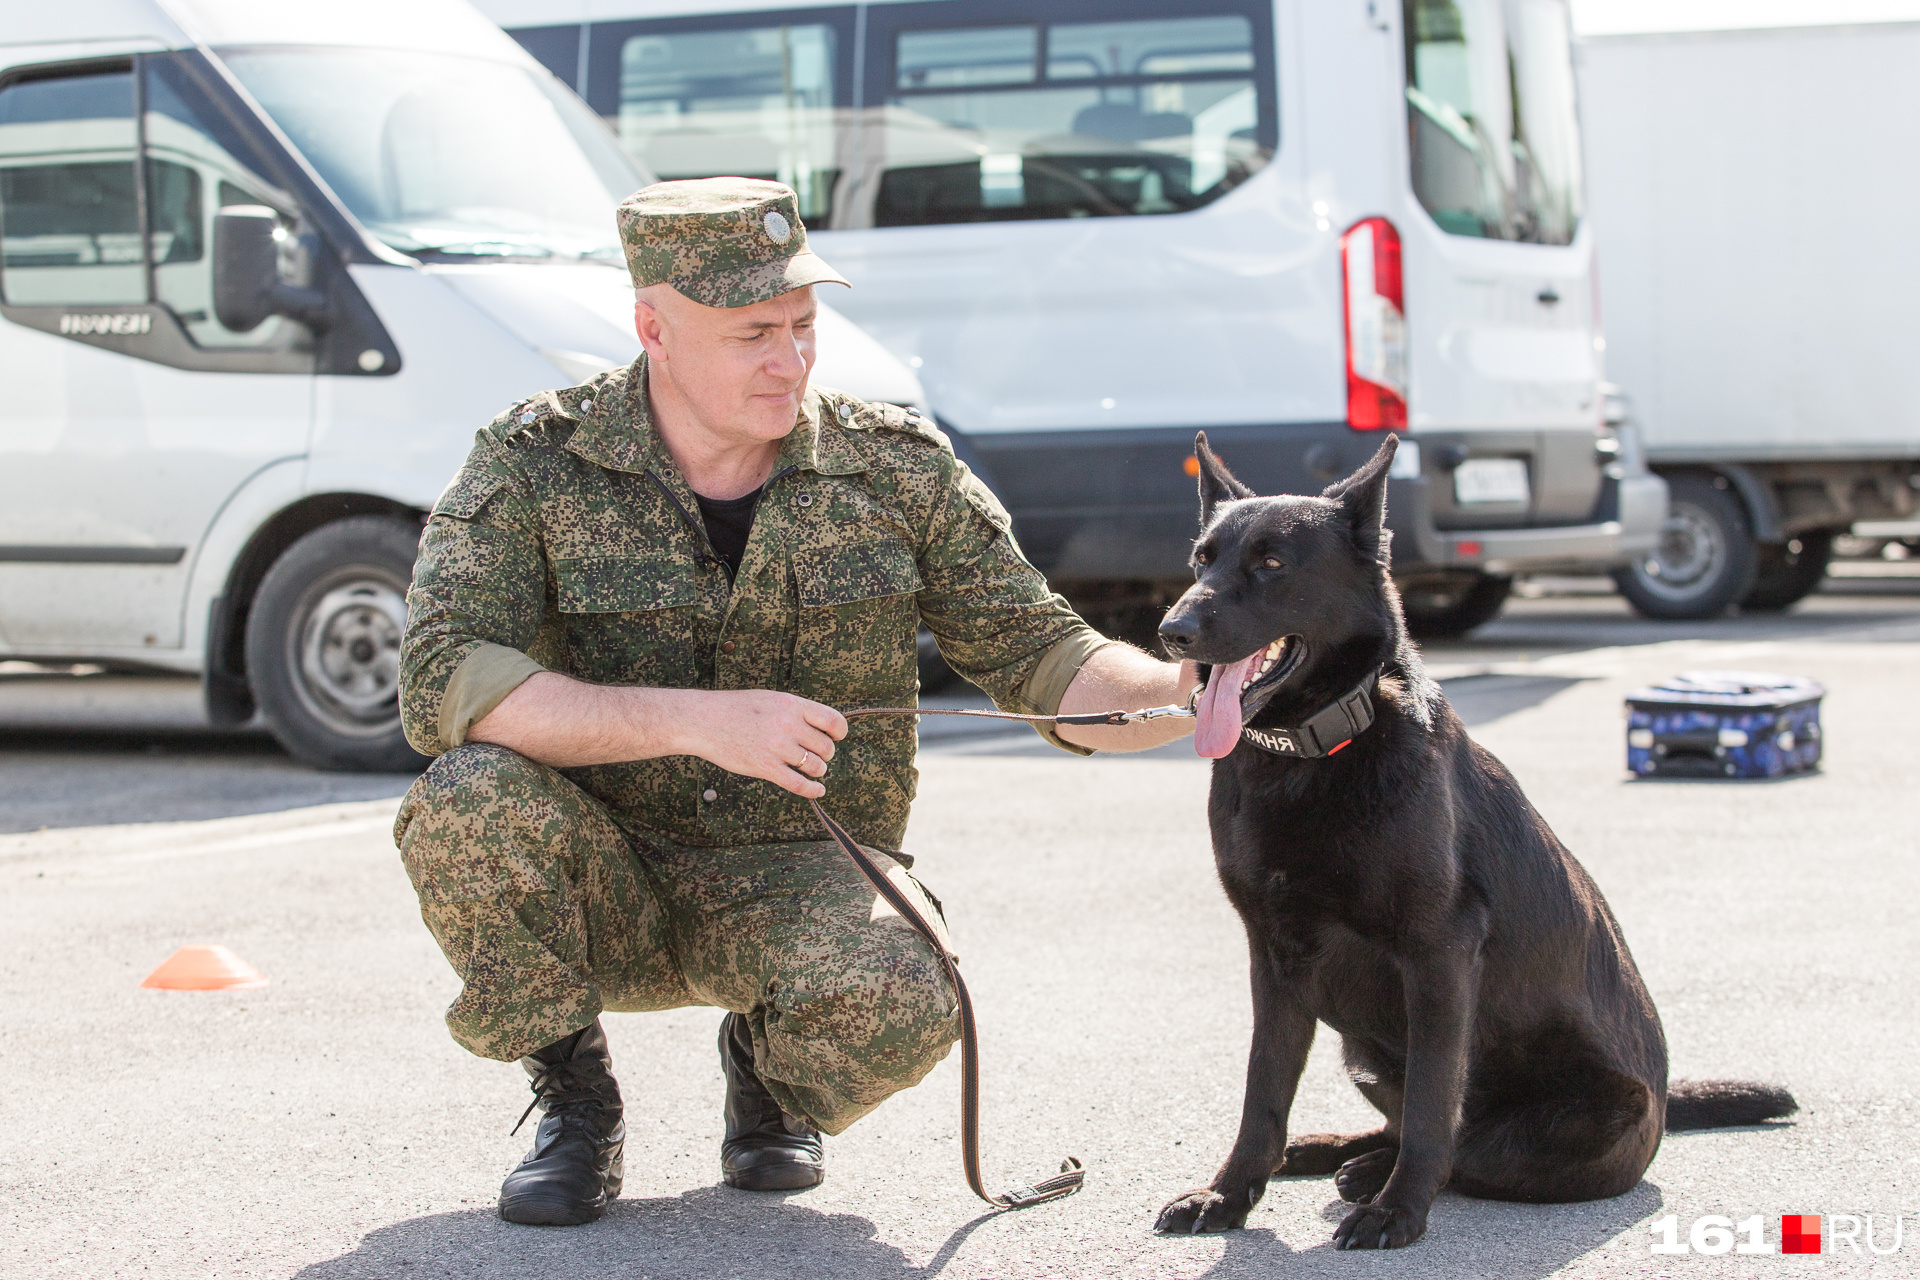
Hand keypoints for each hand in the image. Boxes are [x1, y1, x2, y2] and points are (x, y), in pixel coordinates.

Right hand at [669, 690, 847, 798]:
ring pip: (815, 766)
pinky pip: (799, 784)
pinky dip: (812, 790)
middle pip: (826, 747)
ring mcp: (777, 747)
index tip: (836, 737)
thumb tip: (822, 727)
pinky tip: (818, 791)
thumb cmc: (736, 709)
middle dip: (824, 754)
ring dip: (817, 770)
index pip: (833, 721)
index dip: (839, 732)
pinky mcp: (765, 768)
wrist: (703, 720)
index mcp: (792, 705)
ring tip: (810, 768)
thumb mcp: (771, 699)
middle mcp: (788, 725)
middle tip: (814, 755)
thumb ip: (796, 712)